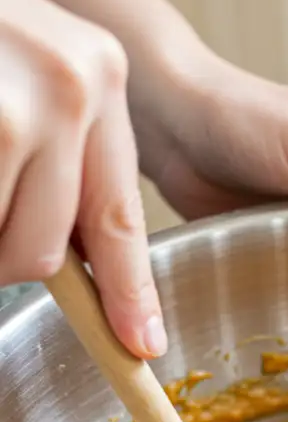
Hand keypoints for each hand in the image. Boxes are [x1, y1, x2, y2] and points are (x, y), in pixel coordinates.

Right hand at [0, 0, 164, 357]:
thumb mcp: (29, 77)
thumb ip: (59, 160)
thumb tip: (69, 260)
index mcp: (99, 79)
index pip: (119, 217)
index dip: (126, 292)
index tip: (140, 345)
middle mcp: (74, 87)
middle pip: (48, 250)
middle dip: (2, 255)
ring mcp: (22, 105)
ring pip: (7, 248)